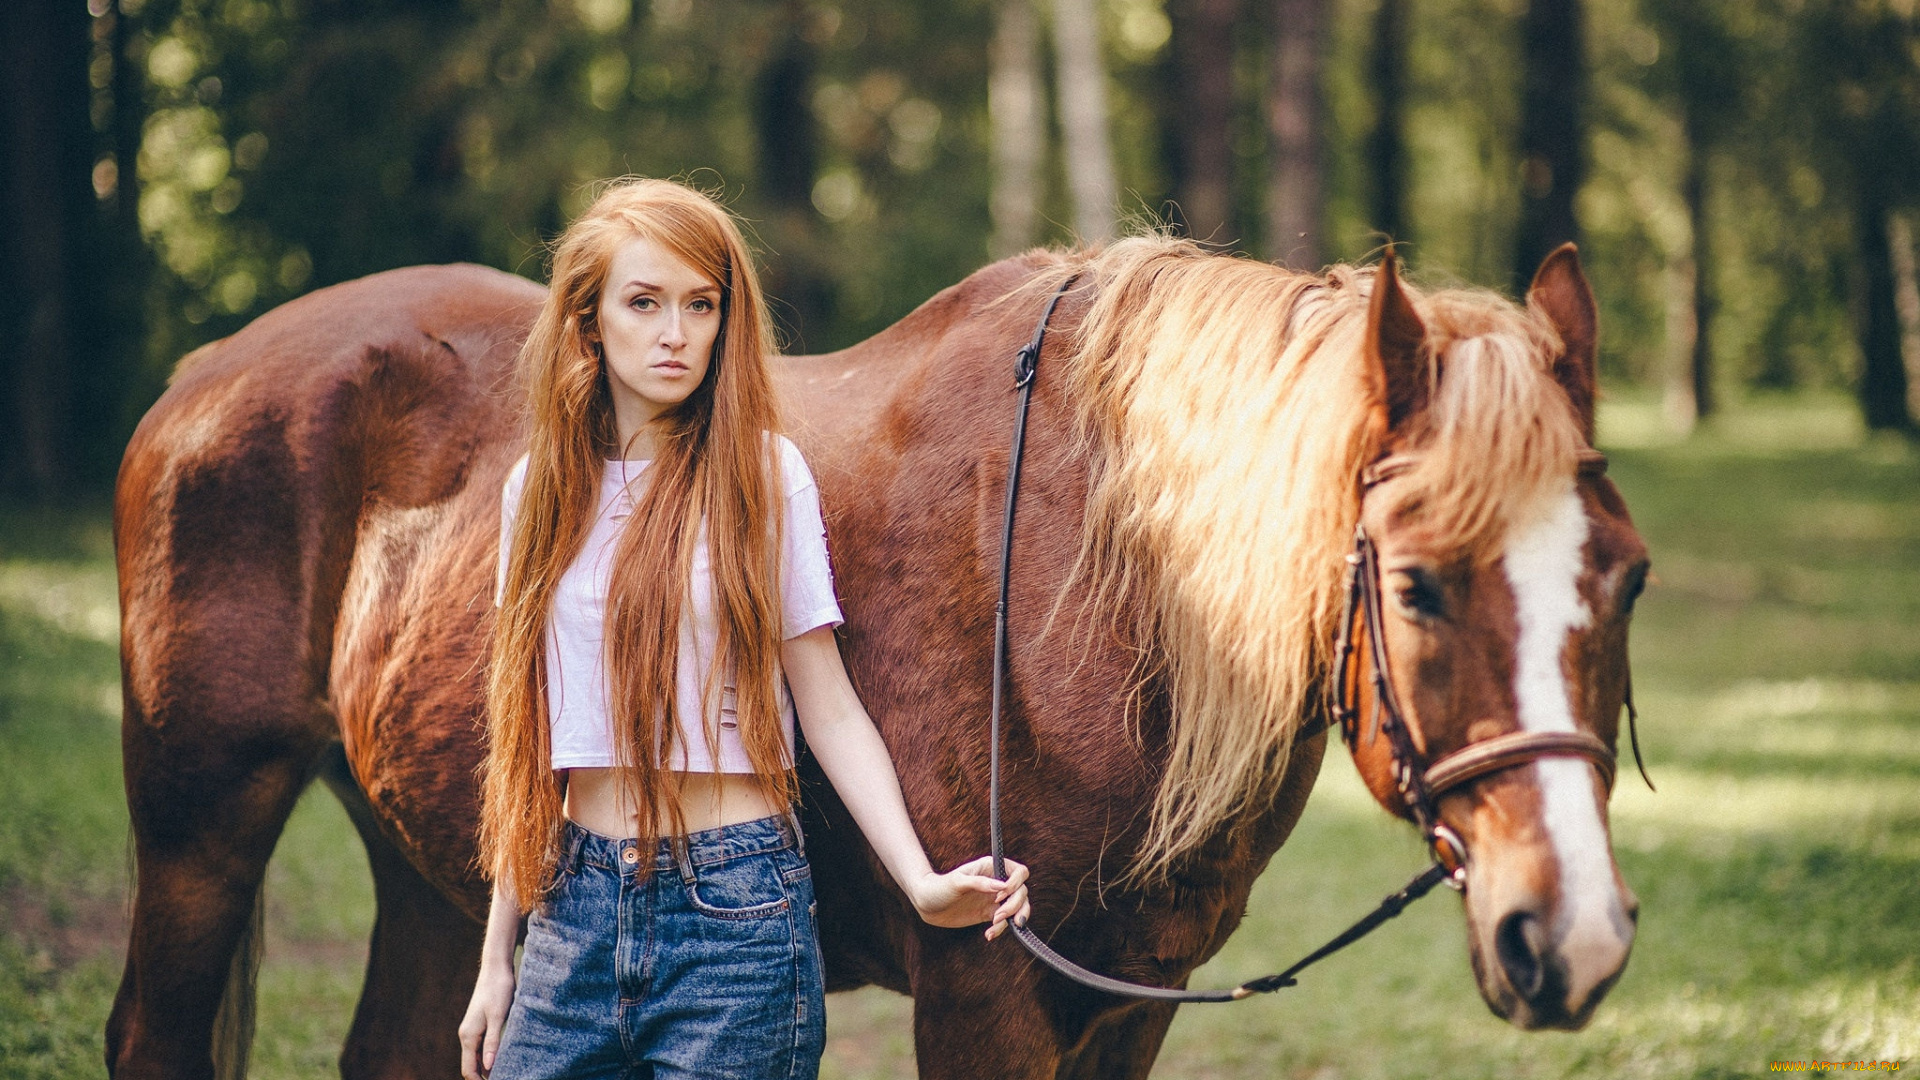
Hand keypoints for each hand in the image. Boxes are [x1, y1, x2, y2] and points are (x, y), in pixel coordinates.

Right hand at [458, 967, 515, 1079]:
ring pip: (476, 1057)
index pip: (469, 1069)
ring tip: (503, 1074)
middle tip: (503, 1078)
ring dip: (486, 1068)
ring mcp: (472, 1030)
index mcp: (469, 1036)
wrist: (496, 969)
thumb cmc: (498, 990)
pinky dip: (488, 1057)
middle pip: (471, 1066)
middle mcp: (467, 1035)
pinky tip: (499, 1060)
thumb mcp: (499, 1017)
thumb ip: (493, 1042)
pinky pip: (480, 1047)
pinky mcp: (479, 1025)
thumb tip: (489, 1067)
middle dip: (482, 1077)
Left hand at [909, 856, 1031, 939]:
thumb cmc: (939, 887)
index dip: (1016, 884)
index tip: (1001, 895)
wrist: (927, 904)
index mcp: (991, 868)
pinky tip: (988, 935)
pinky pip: (1004, 922)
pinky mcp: (989, 914)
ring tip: (996, 925)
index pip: (1019, 872)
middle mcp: (997, 882)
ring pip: (1019, 908)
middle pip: (1022, 892)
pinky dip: (1000, 930)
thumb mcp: (957, 882)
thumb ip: (979, 883)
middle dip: (1015, 905)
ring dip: (1014, 918)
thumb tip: (1003, 886)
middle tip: (998, 916)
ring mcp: (994, 899)